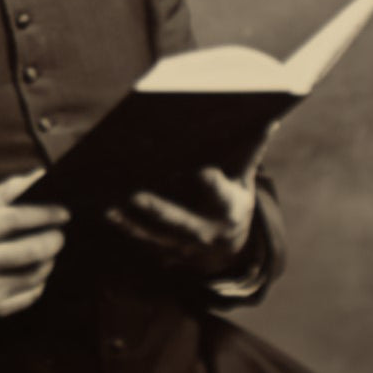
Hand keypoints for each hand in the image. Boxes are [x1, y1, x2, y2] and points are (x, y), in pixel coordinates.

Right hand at [0, 172, 69, 317]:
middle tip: (61, 234)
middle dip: (52, 240)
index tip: (64, 212)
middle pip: (27, 252)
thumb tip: (39, 176)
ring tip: (47, 250)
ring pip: (33, 275)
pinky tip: (35, 269)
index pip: (12, 219)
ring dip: (48, 260)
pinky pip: (30, 295)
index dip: (42, 214)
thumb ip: (5, 191)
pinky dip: (39, 281)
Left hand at [106, 130, 275, 278]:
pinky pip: (142, 242)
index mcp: (230, 209)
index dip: (210, 183)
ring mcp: (186, 248)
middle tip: (136, 194)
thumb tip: (268, 118)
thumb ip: (249, 151)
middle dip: (159, 209)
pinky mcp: (166, 254)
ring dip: (131, 223)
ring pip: (156, 236)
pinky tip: (104, 212)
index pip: (220, 194)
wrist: (228, 247)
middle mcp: (208, 232)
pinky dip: (124, 229)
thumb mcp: (244, 178)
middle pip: (182, 221)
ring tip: (108, 205)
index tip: (200, 169)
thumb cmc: (232, 199)